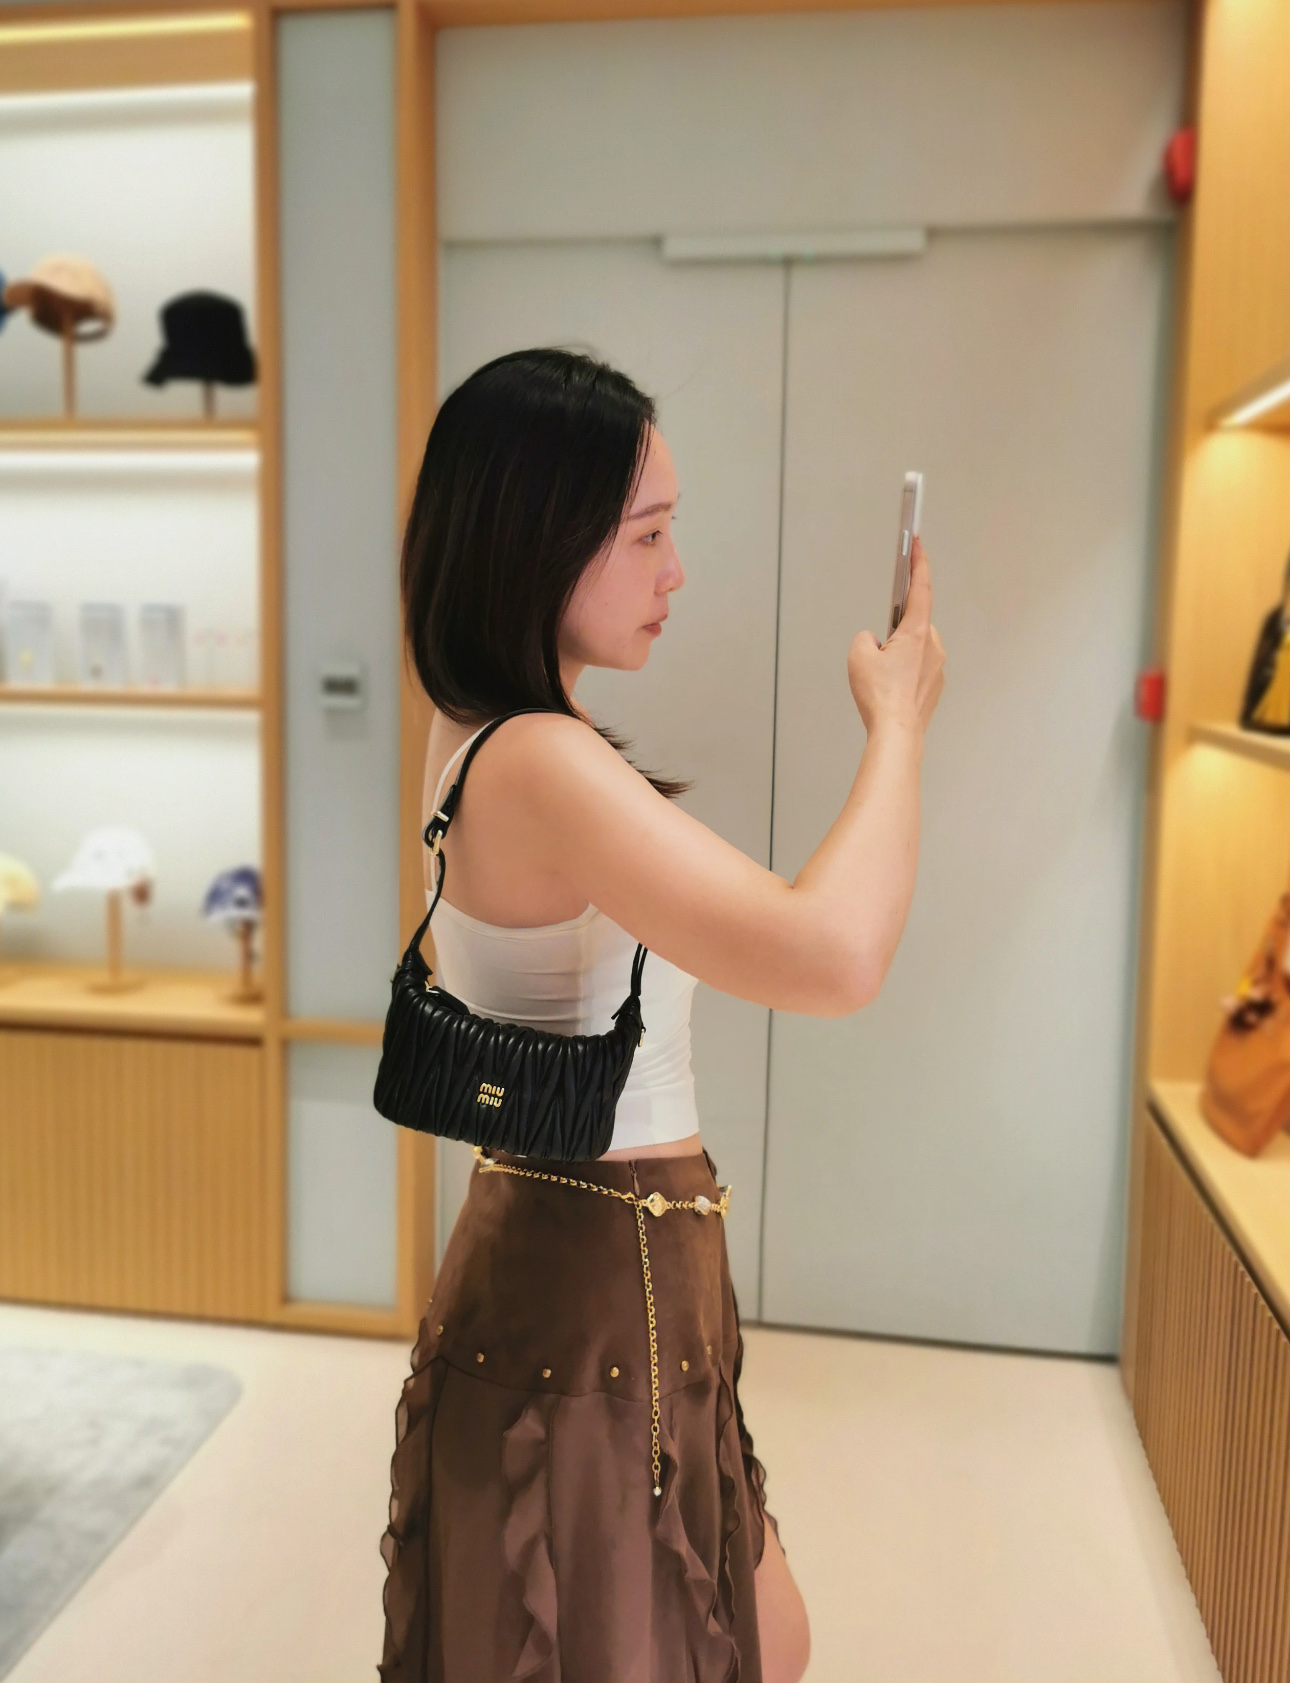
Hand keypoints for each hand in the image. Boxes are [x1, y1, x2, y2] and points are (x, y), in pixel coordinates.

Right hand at [846, 537, 944, 735]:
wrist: (897, 733)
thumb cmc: (881, 697)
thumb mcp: (858, 654)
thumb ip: (865, 637)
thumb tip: (874, 641)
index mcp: (918, 632)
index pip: (920, 588)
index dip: (918, 563)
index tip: (918, 544)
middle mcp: (934, 647)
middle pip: (913, 623)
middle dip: (895, 631)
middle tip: (877, 651)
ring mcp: (937, 668)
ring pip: (915, 649)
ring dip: (898, 655)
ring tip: (881, 677)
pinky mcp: (935, 686)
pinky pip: (917, 669)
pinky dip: (903, 673)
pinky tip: (889, 688)